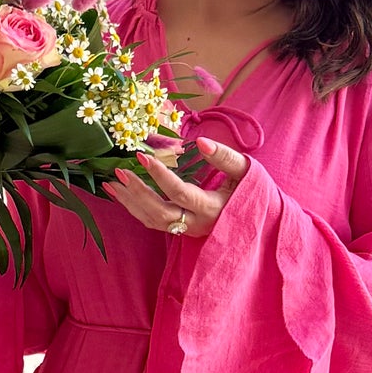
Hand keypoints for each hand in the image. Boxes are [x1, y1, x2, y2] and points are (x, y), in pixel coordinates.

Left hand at [104, 135, 248, 238]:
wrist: (259, 224)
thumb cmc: (252, 192)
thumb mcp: (246, 172)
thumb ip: (225, 157)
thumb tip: (200, 141)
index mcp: (213, 209)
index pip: (181, 193)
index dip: (161, 176)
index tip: (144, 156)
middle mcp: (197, 224)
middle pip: (160, 213)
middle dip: (137, 192)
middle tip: (119, 170)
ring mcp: (187, 231)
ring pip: (152, 221)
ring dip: (130, 202)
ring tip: (112, 181)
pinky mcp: (180, 231)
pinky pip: (153, 222)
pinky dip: (134, 207)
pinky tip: (120, 193)